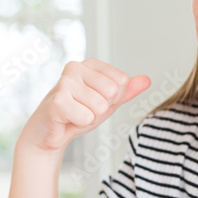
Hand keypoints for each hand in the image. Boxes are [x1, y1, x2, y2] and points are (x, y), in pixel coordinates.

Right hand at [17, 58, 150, 152]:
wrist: (50, 133)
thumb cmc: (77, 114)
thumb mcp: (107, 101)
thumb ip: (126, 91)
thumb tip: (147, 80)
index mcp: (90, 64)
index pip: (122, 81)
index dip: (113, 99)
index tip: (94, 100)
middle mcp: (76, 67)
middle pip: (112, 92)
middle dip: (102, 108)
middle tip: (84, 109)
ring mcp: (64, 82)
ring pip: (100, 106)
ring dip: (90, 117)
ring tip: (75, 114)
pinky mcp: (57, 101)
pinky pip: (86, 117)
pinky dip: (80, 123)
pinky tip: (67, 119)